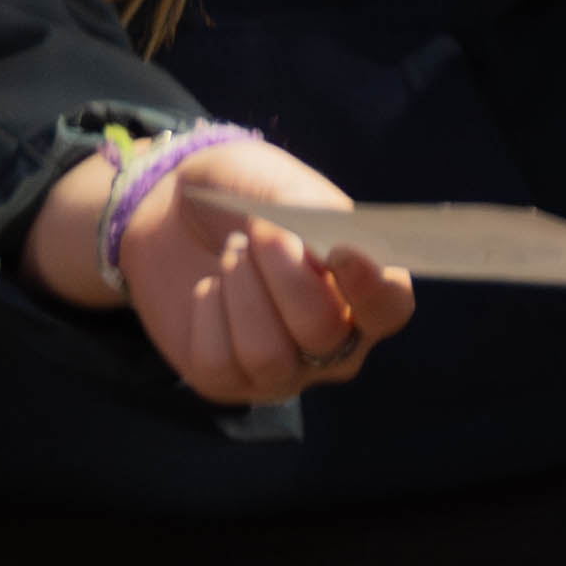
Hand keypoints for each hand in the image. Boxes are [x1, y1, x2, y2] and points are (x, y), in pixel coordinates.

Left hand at [26, 135, 419, 409]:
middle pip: (323, 333)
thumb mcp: (277, 184)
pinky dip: (206, 314)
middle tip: (255, 232)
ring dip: (240, 292)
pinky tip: (209, 290)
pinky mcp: (229, 382)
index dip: (369, 284)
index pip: (389, 304)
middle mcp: (335, 342)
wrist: (177, 212)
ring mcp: (285, 369)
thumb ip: (308, 212)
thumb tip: (319, 252)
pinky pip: (218, 364)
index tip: (337, 249)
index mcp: (365, 287)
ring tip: (232, 255)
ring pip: (268, 356)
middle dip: (282, 276)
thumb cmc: (246, 195)